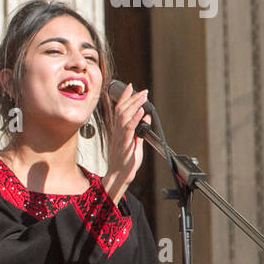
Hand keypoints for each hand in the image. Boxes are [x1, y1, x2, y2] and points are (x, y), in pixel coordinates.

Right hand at [102, 83, 149, 203]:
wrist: (118, 176)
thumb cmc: (125, 163)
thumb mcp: (135, 143)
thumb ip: (140, 130)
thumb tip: (146, 118)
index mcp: (119, 131)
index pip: (120, 110)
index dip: (125, 97)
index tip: (130, 87)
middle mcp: (118, 132)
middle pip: (122, 110)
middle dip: (132, 98)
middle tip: (142, 90)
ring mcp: (120, 138)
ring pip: (125, 117)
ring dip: (134, 105)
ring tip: (143, 97)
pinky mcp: (125, 145)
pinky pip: (129, 130)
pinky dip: (135, 119)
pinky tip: (141, 112)